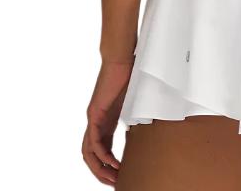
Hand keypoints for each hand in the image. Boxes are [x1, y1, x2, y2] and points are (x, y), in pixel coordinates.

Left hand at [82, 61, 133, 185]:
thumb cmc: (129, 77)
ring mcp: (93, 119)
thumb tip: (151, 126)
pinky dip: (103, 155)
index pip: (101, 149)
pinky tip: (114, 163)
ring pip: (89, 152)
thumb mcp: (135, 104)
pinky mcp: (94, 115)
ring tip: (113, 178)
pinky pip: (94, 141)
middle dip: (101, 172)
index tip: (120, 174)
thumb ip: (136, 117)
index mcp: (104, 121)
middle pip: (91, 155)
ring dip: (100, 168)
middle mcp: (95, 123)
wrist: (121, 61)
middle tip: (115, 183)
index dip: (108, 164)